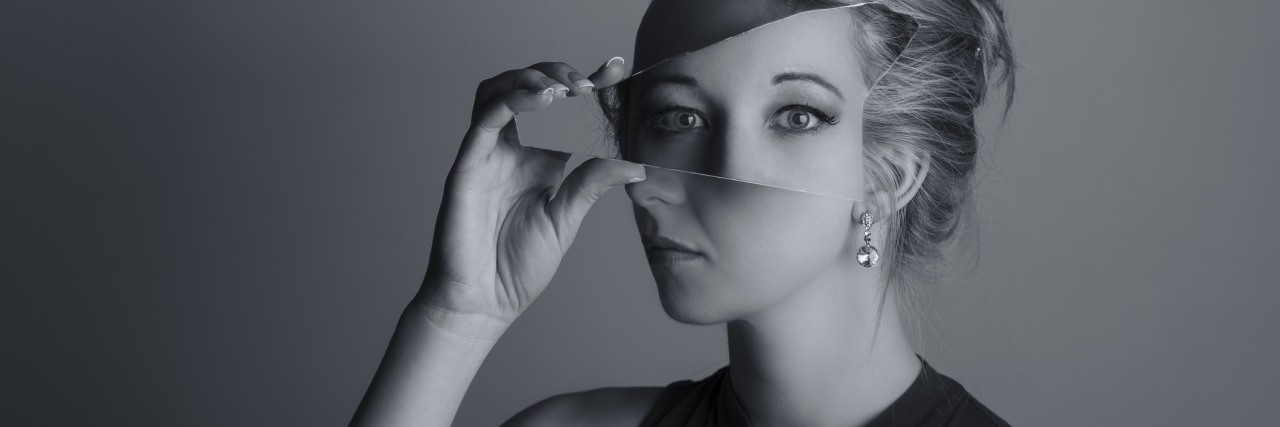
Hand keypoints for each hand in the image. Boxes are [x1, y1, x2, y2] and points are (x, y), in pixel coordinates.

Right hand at [419, 58, 640, 333]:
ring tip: (563, 86)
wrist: (483, 303)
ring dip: (531, 79)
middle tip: (591, 81)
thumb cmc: (516, 267)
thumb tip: (637, 165)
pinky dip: (511, 101)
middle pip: (529, 90)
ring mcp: (487, 155)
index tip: (617, 70)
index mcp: (539, 160)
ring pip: (498, 92)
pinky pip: (484, 121)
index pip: (564, 110)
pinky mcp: (467, 167)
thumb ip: (592, 184)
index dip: (589, 87)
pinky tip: (541, 100)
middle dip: (559, 74)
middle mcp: (512, 150)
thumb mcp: (566, 219)